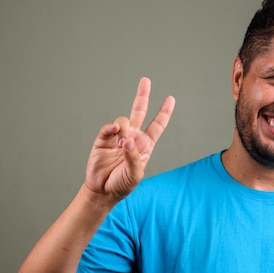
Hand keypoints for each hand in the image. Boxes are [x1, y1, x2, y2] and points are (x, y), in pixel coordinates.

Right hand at [85, 77, 174, 199]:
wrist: (102, 191)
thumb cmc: (122, 185)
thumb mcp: (135, 175)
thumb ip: (133, 158)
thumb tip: (128, 141)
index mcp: (145, 145)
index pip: (157, 125)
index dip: (164, 112)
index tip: (170, 98)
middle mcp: (132, 137)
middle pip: (139, 112)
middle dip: (142, 96)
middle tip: (145, 81)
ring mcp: (118, 137)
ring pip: (123, 120)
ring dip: (124, 129)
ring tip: (122, 144)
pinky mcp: (103, 140)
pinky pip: (108, 128)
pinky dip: (111, 128)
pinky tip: (114, 132)